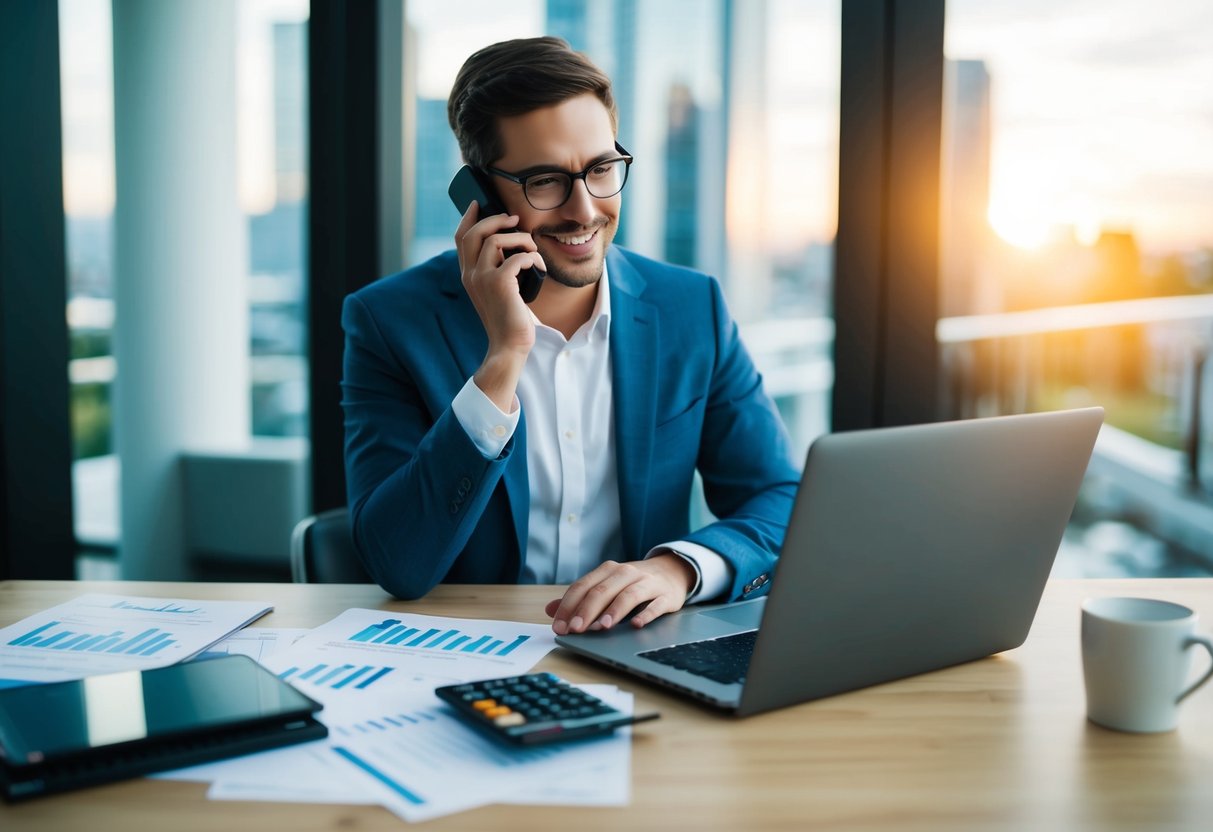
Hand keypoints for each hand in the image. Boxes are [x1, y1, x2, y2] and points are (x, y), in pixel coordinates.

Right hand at [454, 203, 547, 410]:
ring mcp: (482, 279)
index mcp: (468, 274)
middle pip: (474, 232)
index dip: (469, 218)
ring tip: (532, 249)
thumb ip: (497, 269)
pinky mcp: (499, 284)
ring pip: (496, 240)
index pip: (460, 238)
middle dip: (495, 220)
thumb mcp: (498, 290)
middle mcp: (470, 274)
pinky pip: (517, 257)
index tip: (478, 204)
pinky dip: (532, 257)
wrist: (509, 346)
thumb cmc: (509, 318)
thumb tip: (511, 244)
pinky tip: (538, 266)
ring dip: (520, 239)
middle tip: (514, 220)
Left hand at [545, 555, 696, 634]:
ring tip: (602, 626)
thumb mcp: (606, 585)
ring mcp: (648, 583)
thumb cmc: (632, 583)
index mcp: (608, 571)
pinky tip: (636, 625)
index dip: (569, 606)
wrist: (671, 572)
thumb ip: (579, 598)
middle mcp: (626, 573)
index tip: (559, 626)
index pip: (583, 586)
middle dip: (587, 610)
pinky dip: (646, 614)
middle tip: (576, 629)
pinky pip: (656, 605)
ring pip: (629, 595)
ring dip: (614, 610)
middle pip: (603, 590)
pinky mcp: (666, 595)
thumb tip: (550, 610)